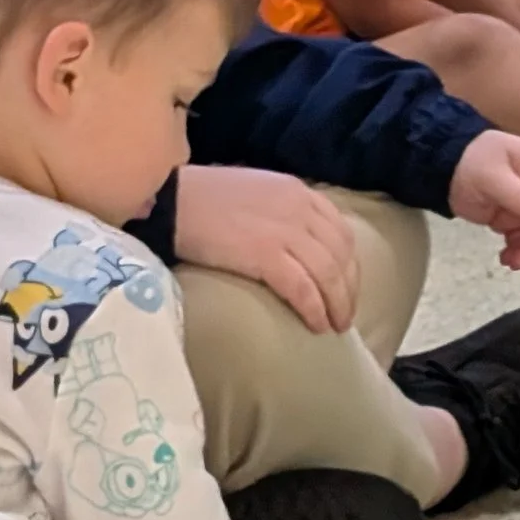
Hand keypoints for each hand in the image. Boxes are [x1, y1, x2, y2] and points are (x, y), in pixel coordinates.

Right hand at [170, 165, 359, 335]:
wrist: (169, 199)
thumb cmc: (203, 198)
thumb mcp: (257, 193)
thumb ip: (284, 212)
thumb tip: (300, 246)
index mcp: (299, 193)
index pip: (341, 232)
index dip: (350, 265)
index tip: (347, 288)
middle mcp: (300, 209)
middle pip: (341, 256)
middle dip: (348, 290)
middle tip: (345, 316)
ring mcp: (285, 230)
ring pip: (328, 274)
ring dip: (336, 305)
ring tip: (334, 327)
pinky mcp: (265, 253)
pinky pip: (302, 288)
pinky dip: (314, 309)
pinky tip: (315, 324)